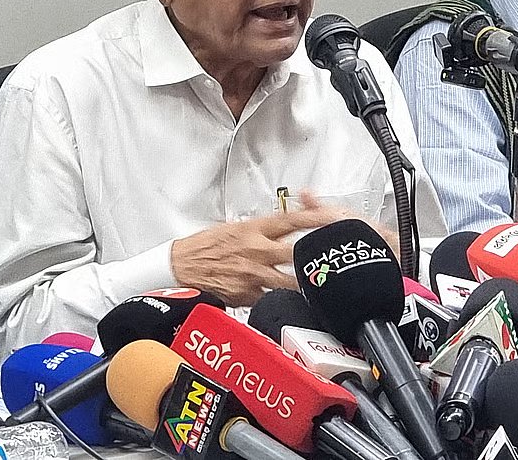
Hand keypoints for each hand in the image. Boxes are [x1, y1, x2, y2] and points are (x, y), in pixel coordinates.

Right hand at [171, 196, 350, 305]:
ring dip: (303, 283)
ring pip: (288, 281)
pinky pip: (269, 298)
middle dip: (315, 257)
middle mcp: (256, 251)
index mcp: (254, 230)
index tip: (336, 217)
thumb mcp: (237, 227)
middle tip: (333, 259)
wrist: (181, 264)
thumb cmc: (207, 245)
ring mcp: (252, 275)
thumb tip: (287, 227)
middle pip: (295, 253)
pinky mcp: (246, 295)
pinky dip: (276, 298)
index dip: (316, 218)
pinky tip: (285, 300)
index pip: (291, 221)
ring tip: (319, 287)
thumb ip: (264, 229)